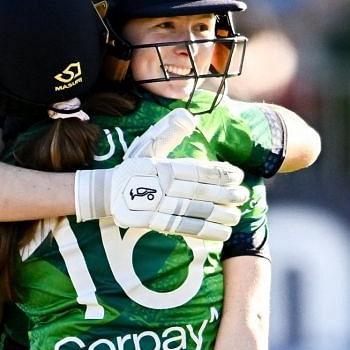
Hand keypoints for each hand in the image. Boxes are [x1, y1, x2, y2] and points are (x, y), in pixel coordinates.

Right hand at [75, 108, 246, 243]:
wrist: (105, 192)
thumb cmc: (132, 169)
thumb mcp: (148, 146)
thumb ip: (169, 133)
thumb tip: (188, 116)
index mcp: (164, 166)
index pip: (197, 170)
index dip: (219, 173)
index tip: (238, 175)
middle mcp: (162, 186)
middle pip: (199, 191)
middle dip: (225, 195)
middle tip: (244, 196)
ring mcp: (157, 205)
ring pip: (194, 211)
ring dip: (219, 215)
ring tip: (237, 216)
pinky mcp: (153, 223)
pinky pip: (183, 228)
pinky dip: (204, 231)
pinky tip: (222, 234)